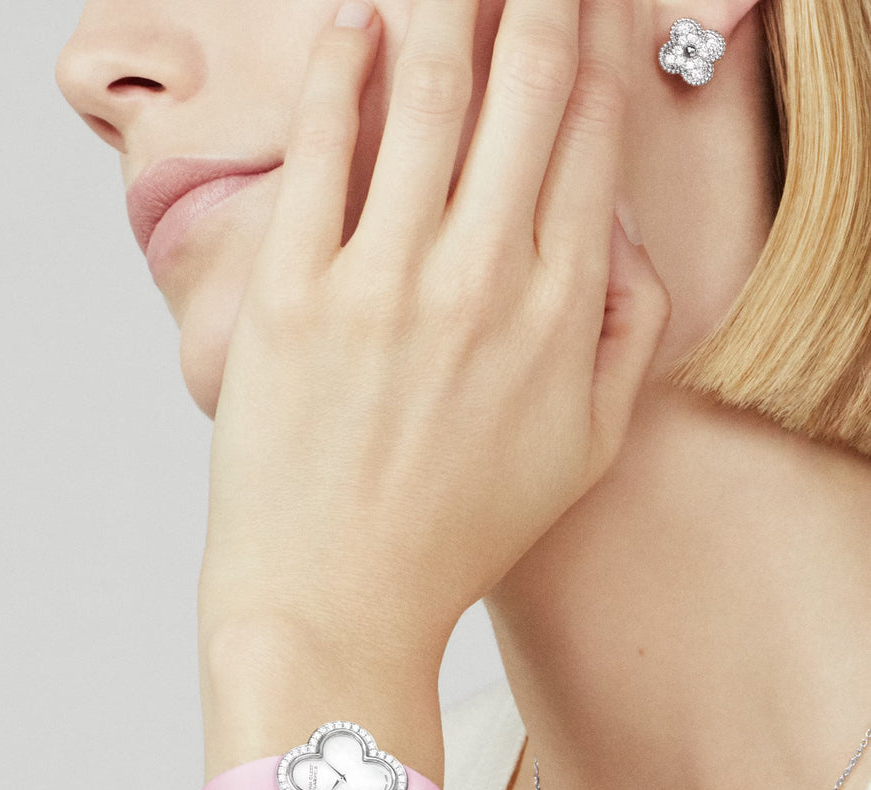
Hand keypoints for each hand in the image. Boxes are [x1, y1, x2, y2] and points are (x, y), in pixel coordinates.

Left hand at [197, 0, 669, 668]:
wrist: (337, 602)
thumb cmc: (455, 534)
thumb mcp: (582, 454)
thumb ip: (623, 337)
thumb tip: (619, 238)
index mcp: (560, 315)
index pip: (590, 137)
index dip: (596, 46)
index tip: (590, 2)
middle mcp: (482, 282)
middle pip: (524, 89)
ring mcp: (384, 285)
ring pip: (429, 95)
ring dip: (447, 3)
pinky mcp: (294, 295)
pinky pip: (323, 151)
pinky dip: (341, 71)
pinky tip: (356, 23)